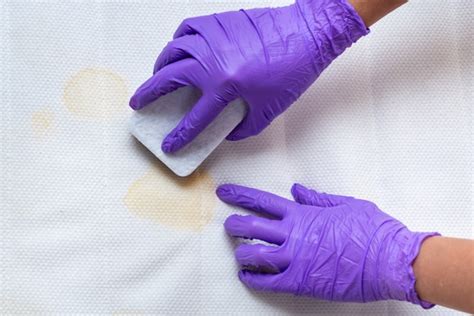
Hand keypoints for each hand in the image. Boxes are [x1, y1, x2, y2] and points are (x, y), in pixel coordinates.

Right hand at [130, 0, 367, 152]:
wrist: (306, 35)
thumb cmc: (291, 72)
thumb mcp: (268, 109)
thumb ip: (244, 126)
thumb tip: (226, 132)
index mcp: (225, 86)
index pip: (194, 118)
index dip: (180, 135)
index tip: (169, 145)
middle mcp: (211, 61)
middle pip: (168, 78)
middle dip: (148, 94)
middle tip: (137, 103)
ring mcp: (212, 38)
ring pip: (173, 50)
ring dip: (160, 65)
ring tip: (158, 76)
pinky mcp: (218, 22)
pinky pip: (187, 28)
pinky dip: (178, 39)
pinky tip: (180, 47)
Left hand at [217, 183, 437, 307]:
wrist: (391, 260)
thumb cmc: (373, 231)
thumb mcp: (346, 205)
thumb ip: (318, 199)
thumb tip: (298, 191)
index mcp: (304, 214)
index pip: (263, 201)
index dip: (241, 196)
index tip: (225, 193)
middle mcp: (294, 235)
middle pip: (252, 227)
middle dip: (235, 224)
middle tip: (228, 225)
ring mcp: (295, 259)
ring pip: (254, 254)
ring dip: (241, 252)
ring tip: (238, 251)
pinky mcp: (301, 282)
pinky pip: (268, 281)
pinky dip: (253, 278)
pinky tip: (246, 276)